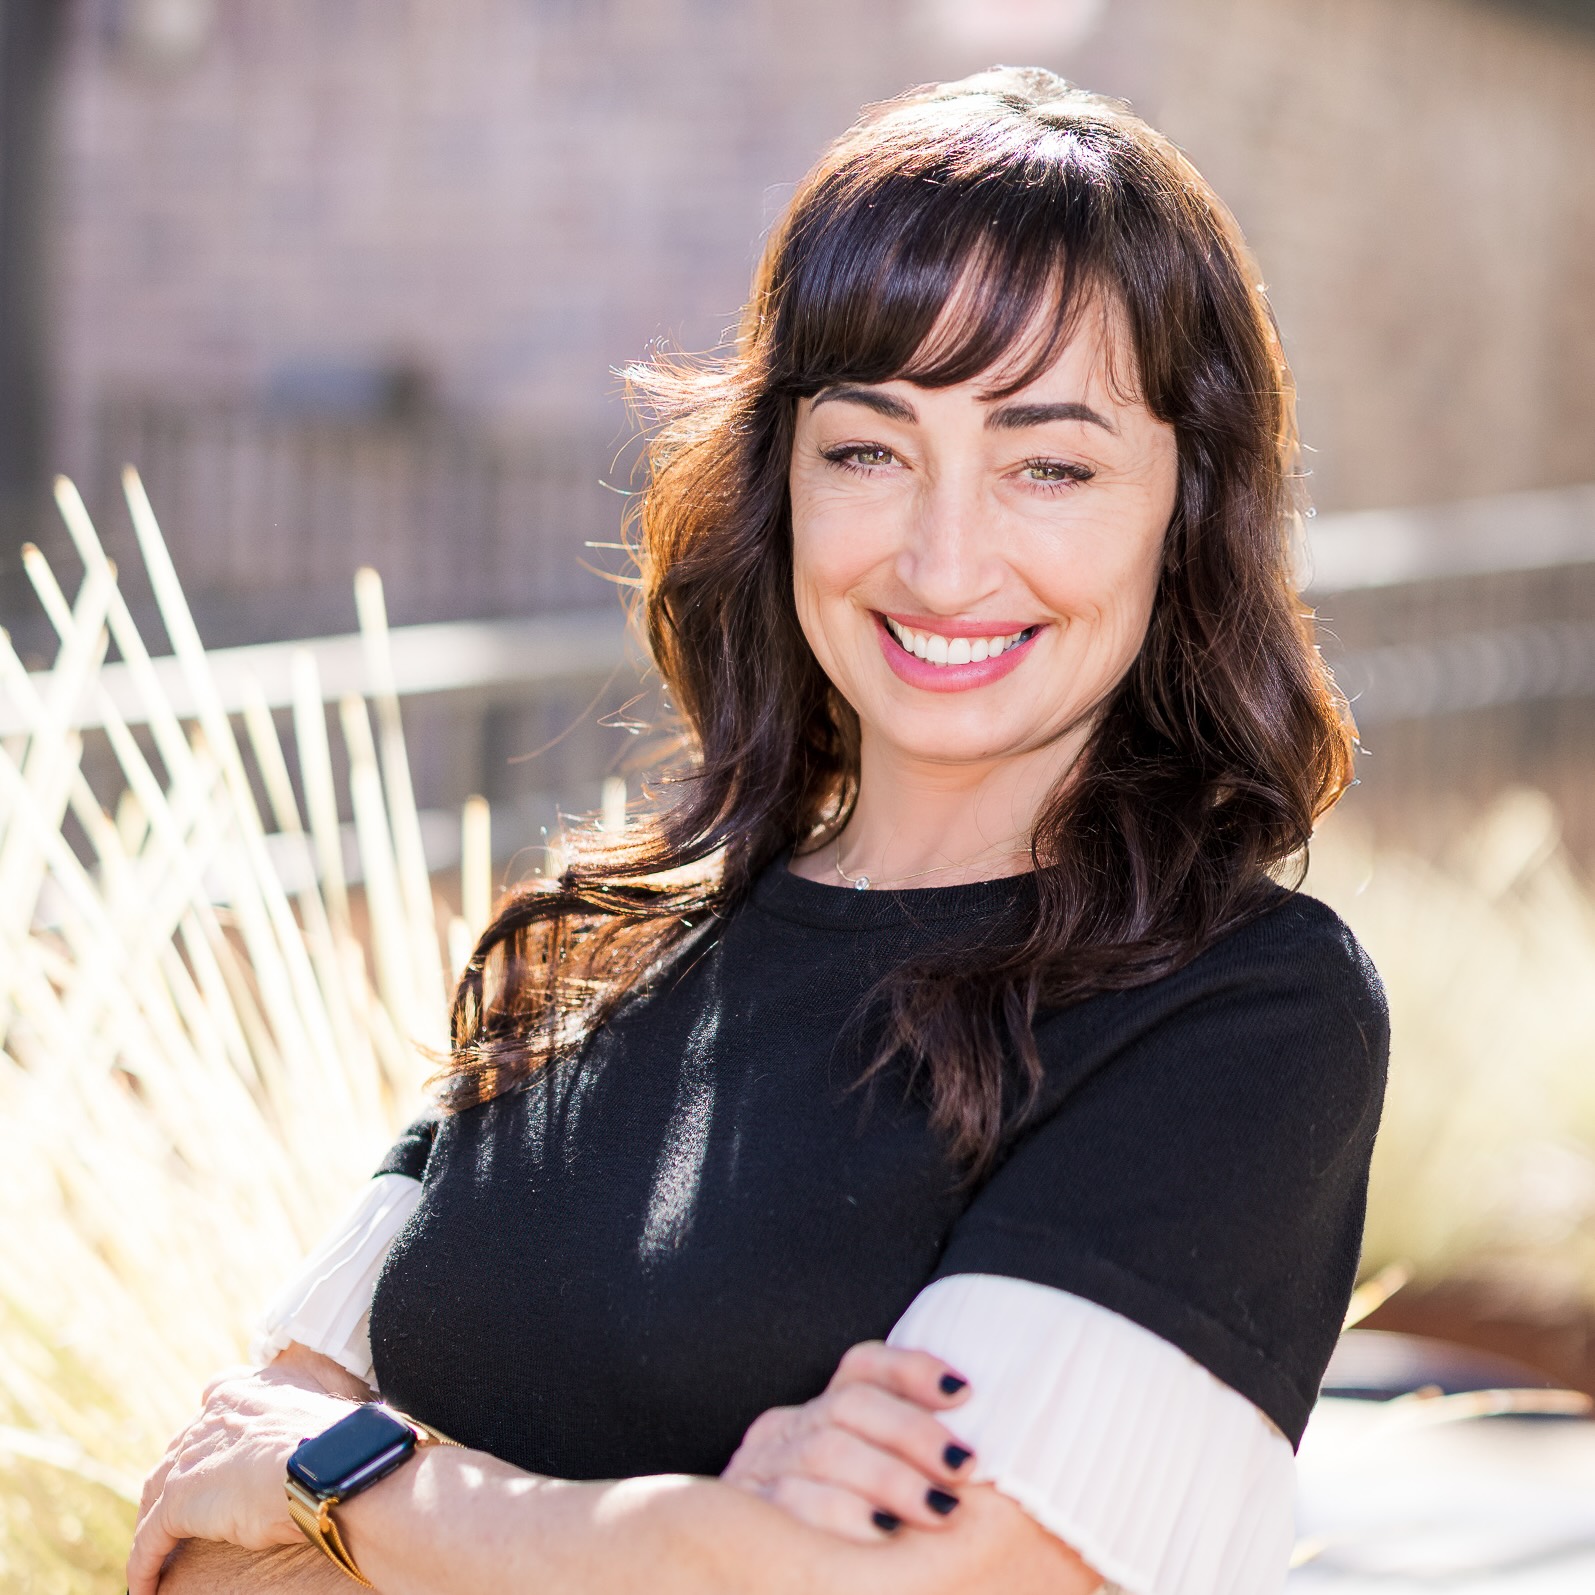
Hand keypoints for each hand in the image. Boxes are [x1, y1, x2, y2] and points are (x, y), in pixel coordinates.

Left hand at [127, 1367, 356, 1594]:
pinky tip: (144, 1592)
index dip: (206, 1440)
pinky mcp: (180, 1501)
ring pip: (156, 1496)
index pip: (209, 1409)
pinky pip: (149, 1541)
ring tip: (154, 1559)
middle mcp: (211, 1418)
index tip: (212, 1462)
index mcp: (243, 1394)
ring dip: (153, 1528)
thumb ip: (301, 1434)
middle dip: (173, 1486)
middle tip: (178, 1520)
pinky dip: (142, 1568)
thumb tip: (325, 1455)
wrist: (331, 1464)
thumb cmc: (340, 1449)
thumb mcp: (318, 1426)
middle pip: (177, 1455)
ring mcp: (192, 1457)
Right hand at [722, 1340, 975, 1543]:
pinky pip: (791, 1501)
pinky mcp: (746, 1513)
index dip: (911, 1370)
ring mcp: (760, 1469)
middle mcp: (787, 1431)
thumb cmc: (838, 1545)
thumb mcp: (867, 1495)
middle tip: (963, 1467)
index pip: (861, 1367)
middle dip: (913, 1432)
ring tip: (939, 1507)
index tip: (964, 1393)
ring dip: (889, 1477)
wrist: (729, 1579)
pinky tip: (883, 1532)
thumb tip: (979, 1467)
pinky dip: (841, 1513)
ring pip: (824, 1449)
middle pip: (849, 1405)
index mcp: (819, 1415)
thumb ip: (907, 1470)